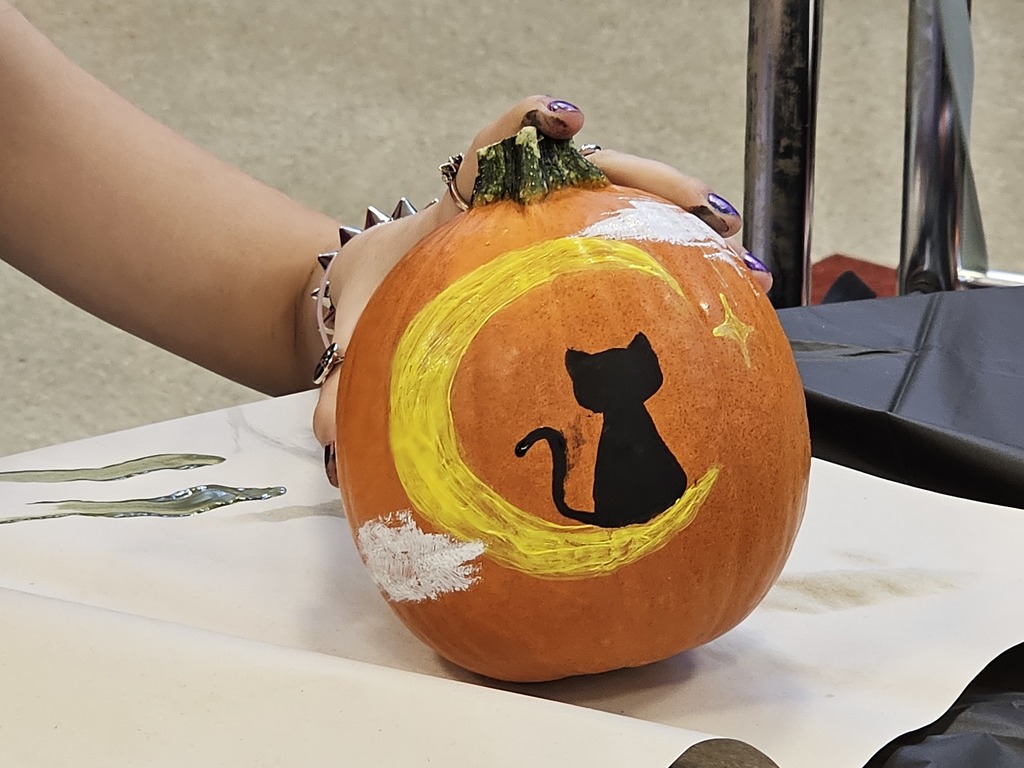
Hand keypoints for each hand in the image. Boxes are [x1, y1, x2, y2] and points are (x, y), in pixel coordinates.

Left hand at [313, 96, 770, 485]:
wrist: (374, 303)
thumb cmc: (373, 311)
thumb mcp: (357, 345)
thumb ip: (339, 380)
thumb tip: (321, 427)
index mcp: (457, 217)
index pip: (490, 154)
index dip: (523, 128)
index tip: (561, 118)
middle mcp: (512, 213)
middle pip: (585, 173)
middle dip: (645, 179)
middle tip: (704, 205)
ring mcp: (545, 232)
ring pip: (619, 207)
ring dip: (681, 221)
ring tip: (739, 254)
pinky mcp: (565, 258)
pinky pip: (623, 252)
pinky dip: (670, 265)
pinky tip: (718, 292)